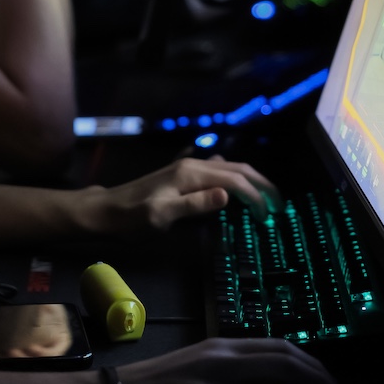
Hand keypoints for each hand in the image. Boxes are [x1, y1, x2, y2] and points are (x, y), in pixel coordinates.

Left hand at [98, 156, 281, 233]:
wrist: (105, 211)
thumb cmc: (132, 217)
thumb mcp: (162, 215)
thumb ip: (195, 205)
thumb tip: (228, 195)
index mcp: (191, 174)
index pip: (233, 180)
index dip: (255, 196)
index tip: (268, 215)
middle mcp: (192, 166)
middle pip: (236, 169)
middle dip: (260, 184)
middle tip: (278, 203)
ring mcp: (187, 169)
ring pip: (228, 169)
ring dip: (249, 180)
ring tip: (264, 196)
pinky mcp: (182, 176)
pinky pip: (217, 172)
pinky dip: (234, 179)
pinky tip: (235, 188)